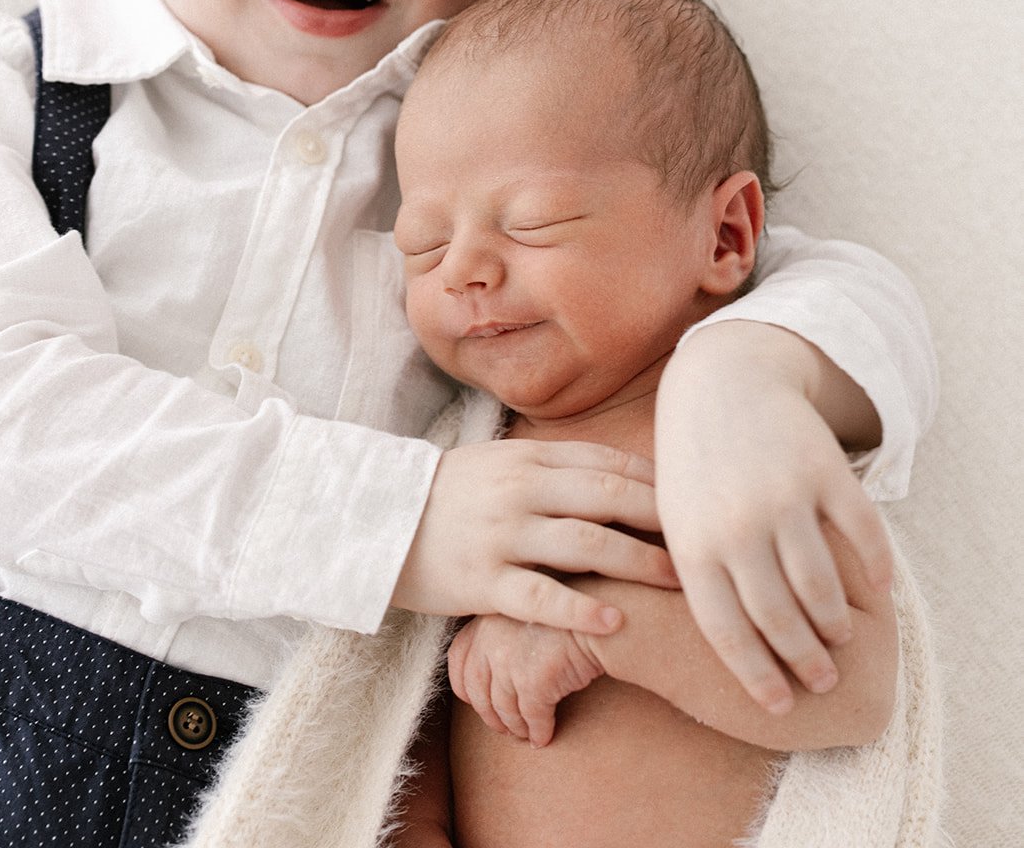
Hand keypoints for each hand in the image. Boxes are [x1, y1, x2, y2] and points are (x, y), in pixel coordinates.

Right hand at [391, 439, 676, 633]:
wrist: (374, 520)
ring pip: (583, 544)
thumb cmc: (450, 495)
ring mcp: (501, 534)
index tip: (698, 502)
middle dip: (663, 519)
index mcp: (529, 458)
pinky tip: (614, 622)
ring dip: (636, 561)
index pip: (608, 463)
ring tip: (677, 581)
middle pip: (608, 496)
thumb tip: (621, 475)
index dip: (657, 482)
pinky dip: (580, 610)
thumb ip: (554, 468)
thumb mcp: (500, 466)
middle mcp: (521, 490)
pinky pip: (539, 596)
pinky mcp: (481, 581)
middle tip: (706, 542)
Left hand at [448, 613, 603, 746]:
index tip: (478, 702)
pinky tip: (546, 736)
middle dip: (490, 715)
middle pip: (476, 691)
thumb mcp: (526, 613)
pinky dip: (538, 731)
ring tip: (527, 734)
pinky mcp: (532, 680)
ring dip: (515, 728)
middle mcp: (490, 637)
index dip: (465, 687)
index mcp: (485, 617)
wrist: (607, 616)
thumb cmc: (570, 616)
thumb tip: (490, 678)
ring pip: (503, 710)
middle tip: (506, 728)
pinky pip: (530, 718)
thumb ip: (501, 636)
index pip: (457, 660)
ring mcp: (509, 659)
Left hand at [656, 322, 892, 714]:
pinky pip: (861, 536)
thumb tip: (729, 649)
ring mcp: (783, 497)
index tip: (780, 705)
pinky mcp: (823, 470)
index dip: (757, 676)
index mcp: (692, 543)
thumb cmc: (693, 460)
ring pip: (822, 587)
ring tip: (842, 636)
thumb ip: (696, 574)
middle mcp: (737, 525)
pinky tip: (876, 587)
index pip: (727, 632)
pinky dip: (875, 569)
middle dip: (806, 660)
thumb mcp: (675, 515)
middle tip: (823, 679)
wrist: (721, 378)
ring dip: (837, 623)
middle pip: (780, 619)